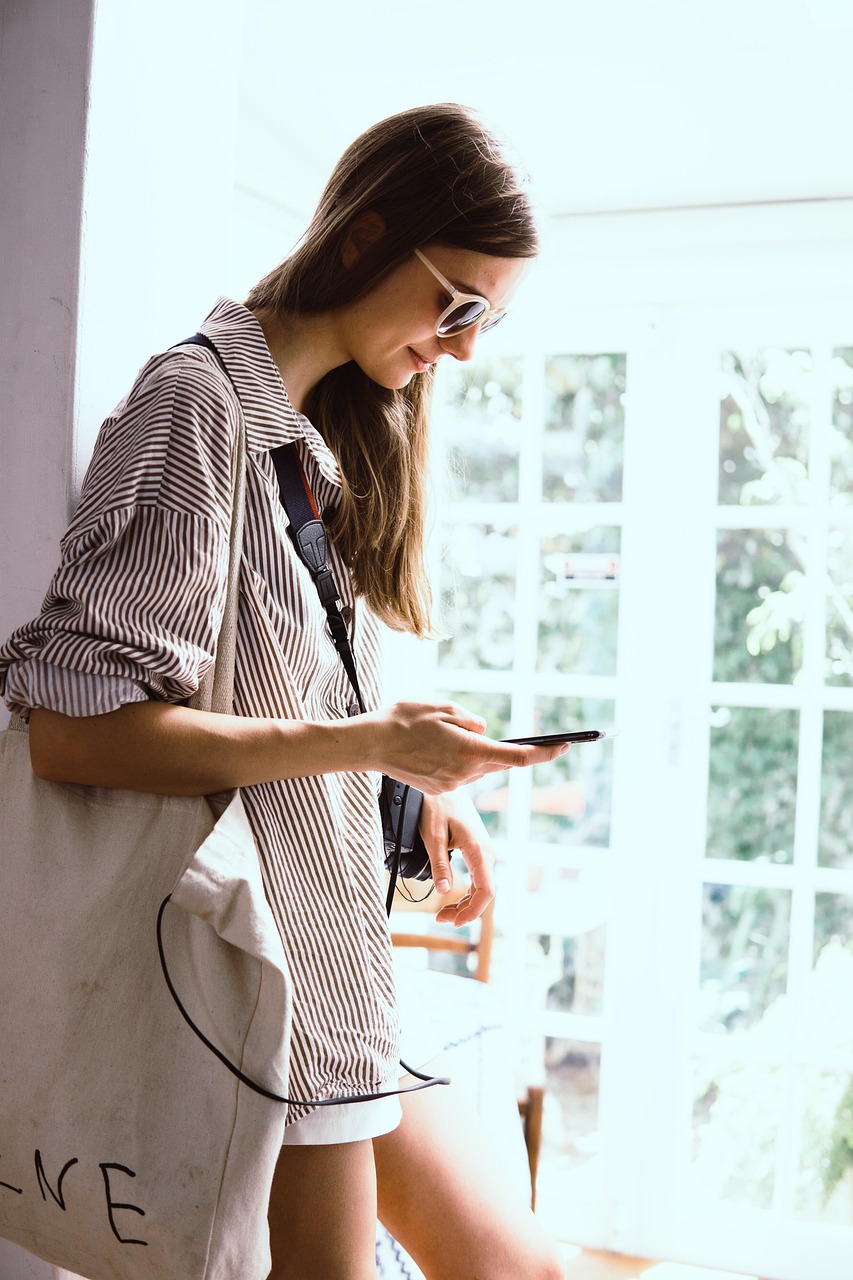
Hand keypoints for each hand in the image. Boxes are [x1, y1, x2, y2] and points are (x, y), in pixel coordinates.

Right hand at [365, 701, 568, 794]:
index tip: (564, 746)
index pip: (516, 756)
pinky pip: (461, 773)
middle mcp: (464, 773)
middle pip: (497, 761)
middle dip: (503, 749)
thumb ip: (470, 721)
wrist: (371, 744)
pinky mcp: (440, 790)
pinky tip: (436, 748)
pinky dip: (457, 760)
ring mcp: (452, 785)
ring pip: (478, 767)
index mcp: (469, 750)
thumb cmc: (404, 719)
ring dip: (474, 752)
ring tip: (444, 735)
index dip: (544, 753)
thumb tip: (483, 732)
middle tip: (501, 735)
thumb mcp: (443, 708)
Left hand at [418, 791, 493, 927]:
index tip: (453, 921)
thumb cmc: (437, 806)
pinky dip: (466, 893)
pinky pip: (478, 879)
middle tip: (440, 919)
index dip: (472, 911)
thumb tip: (443, 890)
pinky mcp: (477, 851)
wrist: (444, 787)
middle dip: (465, 911)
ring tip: (443, 914)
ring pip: (482, 887)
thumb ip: (439, 863)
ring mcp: (484, 852)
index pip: (486, 891)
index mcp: (478, 850)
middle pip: (484, 893)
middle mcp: (486, 853)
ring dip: (465, 904)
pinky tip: (452, 899)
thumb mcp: (432, 835)